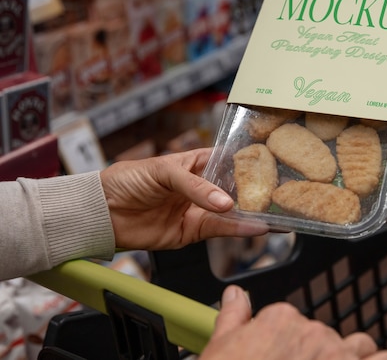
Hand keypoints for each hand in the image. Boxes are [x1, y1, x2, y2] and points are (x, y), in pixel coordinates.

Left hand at [100, 148, 268, 249]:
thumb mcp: (162, 172)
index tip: (271, 164)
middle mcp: (200, 187)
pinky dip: (238, 230)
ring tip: (277, 214)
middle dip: (256, 191)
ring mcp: (197, 210)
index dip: (247, 162)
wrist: (100, 213)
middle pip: (233, 188)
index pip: (226, 160)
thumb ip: (194, 186)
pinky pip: (219, 230)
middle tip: (280, 193)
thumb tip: (224, 203)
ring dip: (253, 214)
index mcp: (194, 163)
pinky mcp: (191, 232)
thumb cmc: (126, 180)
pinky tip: (256, 227)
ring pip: (231, 212)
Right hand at [200, 285, 386, 359]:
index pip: (294, 322)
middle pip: (326, 337)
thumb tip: (235, 293)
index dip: (289, 346)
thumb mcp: (220, 348)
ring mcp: (338, 354)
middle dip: (318, 356)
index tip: (281, 358)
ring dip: (355, 358)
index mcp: (280, 319)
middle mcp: (313, 331)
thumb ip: (234, 318)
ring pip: (361, 346)